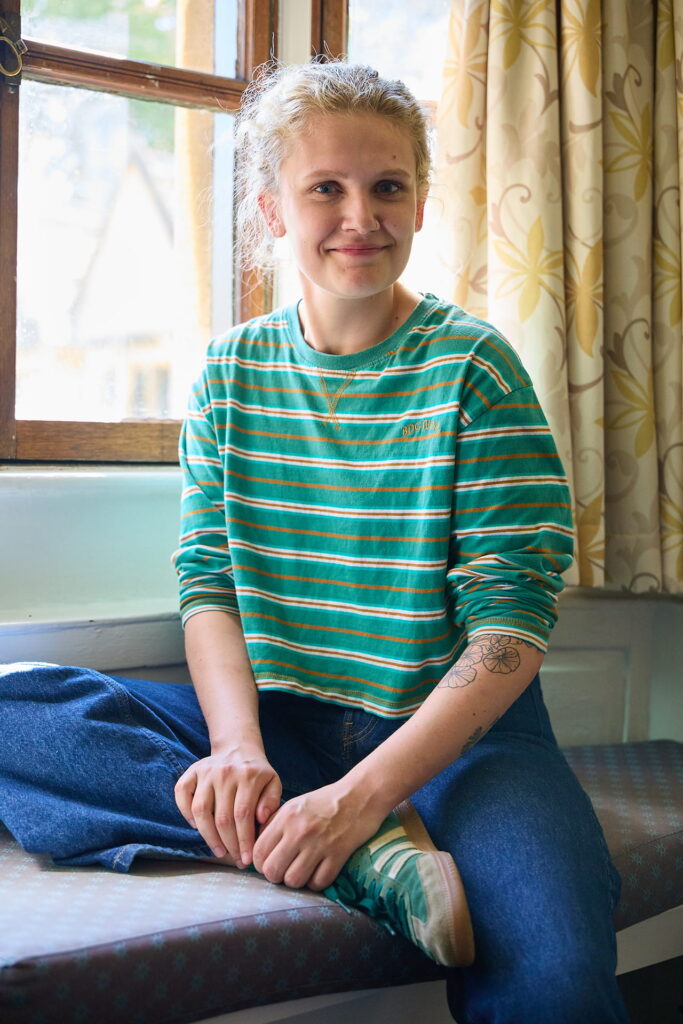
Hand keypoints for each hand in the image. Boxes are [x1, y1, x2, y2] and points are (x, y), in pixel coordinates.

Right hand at [174, 748, 281, 866]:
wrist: (238, 748)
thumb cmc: (257, 773)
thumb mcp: (273, 783)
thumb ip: (271, 801)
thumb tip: (261, 819)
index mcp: (248, 775)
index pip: (243, 815)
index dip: (244, 840)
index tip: (247, 859)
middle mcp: (225, 772)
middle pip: (222, 817)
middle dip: (229, 845)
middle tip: (236, 860)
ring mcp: (206, 771)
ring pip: (201, 811)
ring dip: (209, 837)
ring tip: (220, 851)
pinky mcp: (192, 772)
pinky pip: (181, 794)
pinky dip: (186, 814)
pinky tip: (198, 828)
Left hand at [252, 781, 384, 890]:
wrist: (361, 795)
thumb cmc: (325, 801)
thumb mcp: (295, 805)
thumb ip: (275, 824)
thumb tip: (257, 847)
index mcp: (286, 817)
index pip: (259, 852)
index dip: (260, 864)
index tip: (268, 863)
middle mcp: (300, 831)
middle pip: (272, 871)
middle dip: (276, 876)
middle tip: (285, 870)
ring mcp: (320, 844)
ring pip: (293, 880)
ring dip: (296, 880)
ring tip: (302, 871)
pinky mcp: (338, 854)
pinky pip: (318, 883)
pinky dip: (316, 882)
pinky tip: (318, 872)